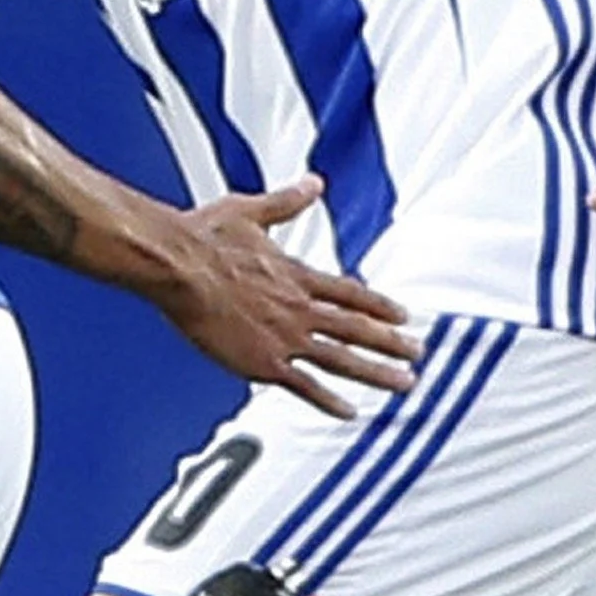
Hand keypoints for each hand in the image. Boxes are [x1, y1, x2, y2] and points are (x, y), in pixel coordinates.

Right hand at [148, 175, 422, 416]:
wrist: (178, 265)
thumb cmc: (203, 236)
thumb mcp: (252, 210)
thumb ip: (287, 202)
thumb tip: (312, 183)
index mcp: (296, 274)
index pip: (349, 294)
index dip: (379, 307)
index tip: (403, 316)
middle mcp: (298, 307)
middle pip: (356, 328)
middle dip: (392, 342)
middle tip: (418, 354)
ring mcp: (284, 337)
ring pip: (342, 359)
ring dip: (376, 373)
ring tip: (404, 384)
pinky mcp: (263, 362)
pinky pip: (304, 386)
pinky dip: (329, 400)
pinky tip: (349, 412)